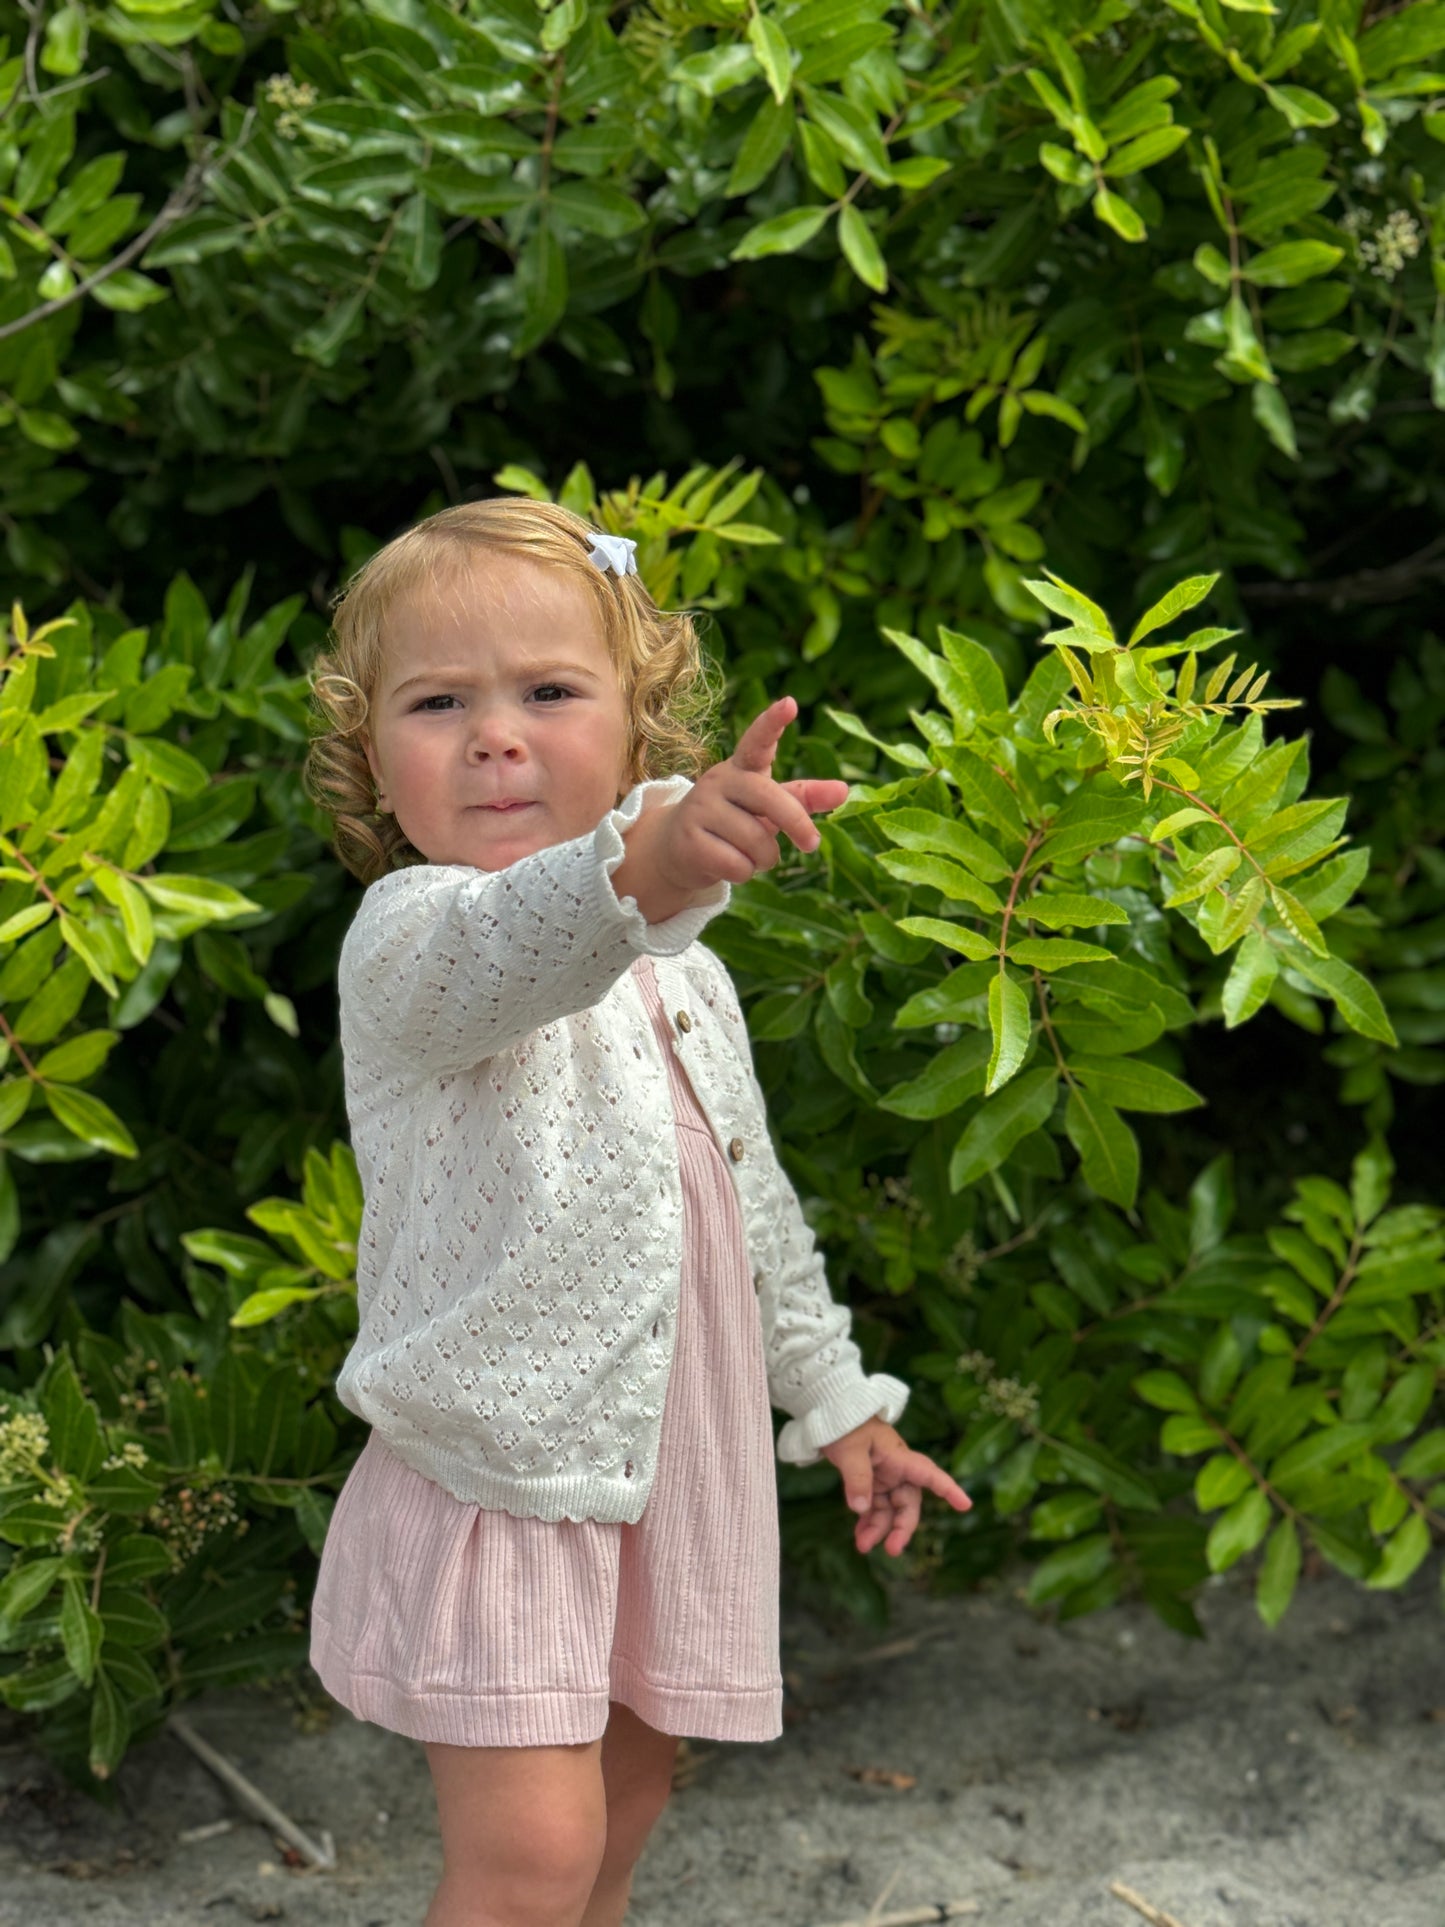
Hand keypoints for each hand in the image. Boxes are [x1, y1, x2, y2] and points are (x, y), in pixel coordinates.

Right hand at [654, 694, 849, 897]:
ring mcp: (700, 809)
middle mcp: (719, 781)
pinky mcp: (689, 839)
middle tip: (812, 844)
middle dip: (797, 824)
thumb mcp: (769, 807)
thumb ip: (804, 798)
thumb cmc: (734, 822)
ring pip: (756, 842)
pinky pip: (737, 864)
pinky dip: (744, 873)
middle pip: (771, 799)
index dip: (773, 723)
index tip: (789, 704)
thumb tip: (844, 790)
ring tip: (752, 856)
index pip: (757, 741)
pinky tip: (730, 866)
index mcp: (742, 768)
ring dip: (765, 859)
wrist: (678, 850)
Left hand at [820, 1417, 971, 1558]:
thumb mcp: (850, 1450)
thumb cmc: (845, 1425)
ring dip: (879, 1529)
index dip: (948, 1489)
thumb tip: (861, 1508)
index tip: (965, 1505)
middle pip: (908, 1503)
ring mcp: (884, 1478)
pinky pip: (874, 1508)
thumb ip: (857, 1478)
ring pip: (889, 1511)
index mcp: (900, 1457)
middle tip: (892, 1550)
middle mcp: (897, 1470)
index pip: (929, 1474)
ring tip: (862, 1546)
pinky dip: (868, 1522)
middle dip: (901, 1528)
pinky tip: (860, 1536)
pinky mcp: (871, 1483)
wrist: (831, 1415)